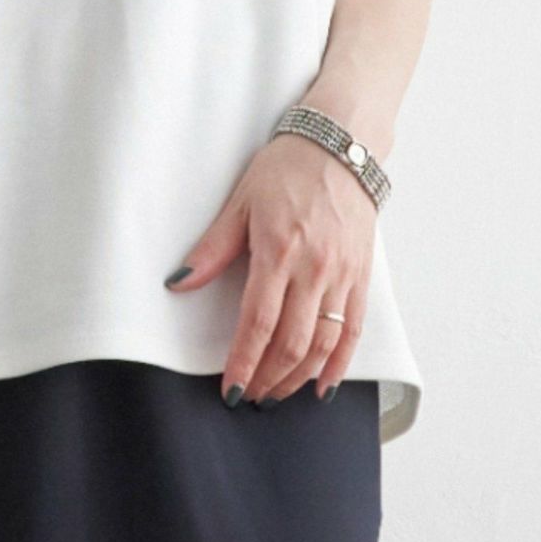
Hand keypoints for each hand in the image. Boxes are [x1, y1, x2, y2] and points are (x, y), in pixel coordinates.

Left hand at [165, 129, 375, 404]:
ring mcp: (342, 275)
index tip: (230, 388)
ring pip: (323, 344)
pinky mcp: (362, 276)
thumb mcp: (240, 202)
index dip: (244, 362)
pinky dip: (339, 364)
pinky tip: (322, 386)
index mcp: (278, 251)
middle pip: (291, 342)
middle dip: (268, 377)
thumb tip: (178, 282)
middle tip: (249, 396)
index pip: (258, 322)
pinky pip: (353, 330)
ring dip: (298, 377)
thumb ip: (212, 249)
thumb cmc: (287, 168)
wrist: (339, 145)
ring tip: (276, 394)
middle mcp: (314, 268)